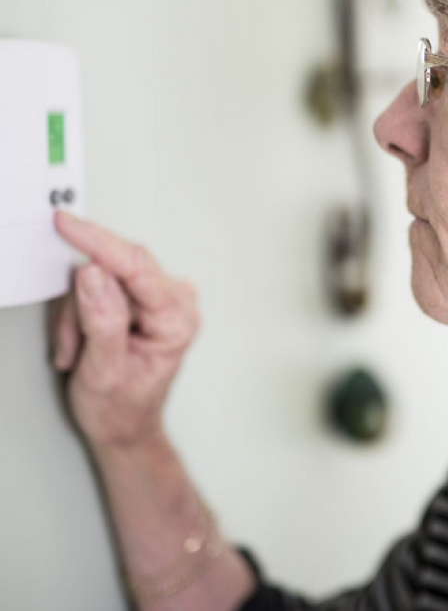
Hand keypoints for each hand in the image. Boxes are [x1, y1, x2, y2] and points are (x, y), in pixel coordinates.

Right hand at [50, 211, 200, 450]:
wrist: (124, 426)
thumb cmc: (122, 408)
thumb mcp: (104, 372)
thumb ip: (101, 321)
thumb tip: (92, 273)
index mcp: (178, 318)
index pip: (137, 266)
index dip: (99, 242)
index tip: (67, 223)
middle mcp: (176, 300)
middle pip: (114, 270)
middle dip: (81, 308)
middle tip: (74, 347)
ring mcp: (159, 296)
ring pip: (98, 279)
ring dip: (76, 317)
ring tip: (80, 353)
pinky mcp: (140, 295)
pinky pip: (97, 286)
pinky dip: (79, 315)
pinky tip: (83, 343)